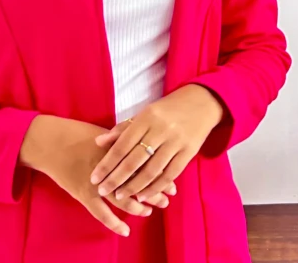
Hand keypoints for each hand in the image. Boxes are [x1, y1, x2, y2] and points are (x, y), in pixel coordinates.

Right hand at [20, 116, 176, 236]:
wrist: (53, 142)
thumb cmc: (81, 135)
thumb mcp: (109, 134)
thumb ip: (128, 143)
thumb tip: (149, 147)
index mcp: (120, 151)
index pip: (147, 167)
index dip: (161, 176)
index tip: (173, 184)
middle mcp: (111, 168)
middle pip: (139, 183)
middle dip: (155, 193)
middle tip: (167, 199)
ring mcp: (98, 183)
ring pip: (123, 199)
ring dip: (139, 207)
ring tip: (150, 211)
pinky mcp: (84, 194)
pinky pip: (101, 213)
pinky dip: (114, 223)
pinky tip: (126, 231)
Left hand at [91, 84, 223, 203]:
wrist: (203, 102)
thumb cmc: (169, 109)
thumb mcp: (145, 113)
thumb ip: (123, 129)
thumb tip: (98, 142)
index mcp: (147, 118)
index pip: (122, 145)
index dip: (107, 164)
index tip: (94, 178)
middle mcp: (161, 129)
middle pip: (135, 160)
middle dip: (116, 178)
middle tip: (103, 191)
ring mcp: (177, 141)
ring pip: (152, 170)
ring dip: (134, 186)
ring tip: (120, 196)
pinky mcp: (189, 151)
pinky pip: (170, 174)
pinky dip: (156, 187)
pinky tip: (143, 195)